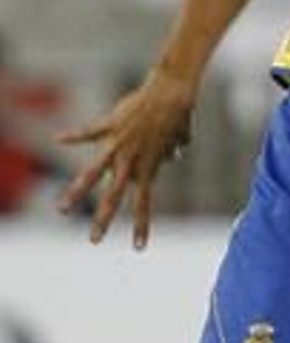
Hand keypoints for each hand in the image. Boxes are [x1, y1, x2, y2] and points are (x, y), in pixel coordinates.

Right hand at [56, 69, 195, 249]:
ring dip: (77, 191)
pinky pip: (88, 132)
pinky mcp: (109, 127)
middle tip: (93, 241)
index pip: (143, 203)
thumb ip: (173, 149)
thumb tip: (176, 155)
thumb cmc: (176, 115)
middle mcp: (131, 161)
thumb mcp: (178, 138)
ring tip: (62, 209)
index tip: (138, 249)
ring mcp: (118, 145)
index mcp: (148, 168)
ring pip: (94, 172)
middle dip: (104, 220)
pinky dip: (74, 136)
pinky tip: (58, 139)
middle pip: (115, 197)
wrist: (172, 94)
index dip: (141, 226)